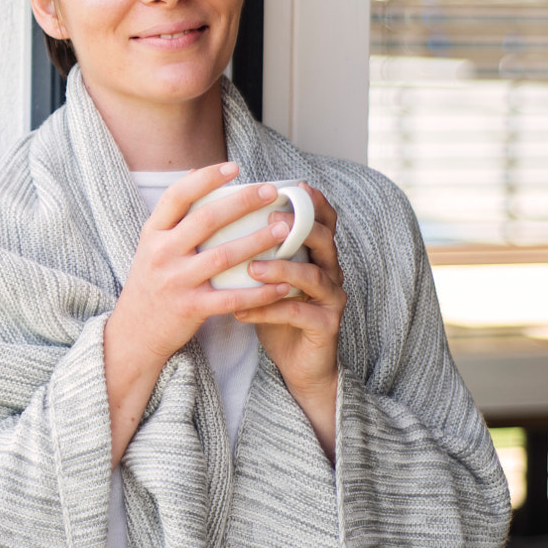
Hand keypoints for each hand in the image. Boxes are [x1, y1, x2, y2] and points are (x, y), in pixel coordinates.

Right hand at [104, 163, 297, 464]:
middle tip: (271, 192)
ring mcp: (176, 282)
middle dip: (241, 203)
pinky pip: (232, 298)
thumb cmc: (150, 284)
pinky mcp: (191, 309)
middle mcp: (161, 254)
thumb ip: (172, 218)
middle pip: (205, 220)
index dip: (206, 178)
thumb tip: (196, 173)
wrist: (133, 334)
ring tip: (284, 229)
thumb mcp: (151, 247)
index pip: (177, 196)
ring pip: (223, 256)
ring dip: (257, 240)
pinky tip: (283, 285)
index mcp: (153, 234)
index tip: (234, 167)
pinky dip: (260, 292)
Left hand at [233, 183, 345, 457]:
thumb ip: (254, 248)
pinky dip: (268, 310)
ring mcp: (332, 300)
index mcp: (317, 254)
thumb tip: (215, 214)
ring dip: (282, 269)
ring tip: (252, 268)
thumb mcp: (266, 276)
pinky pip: (298, 314)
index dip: (312, 201)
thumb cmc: (277, 311)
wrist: (298, 362)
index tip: (290, 185)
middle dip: (298, 228)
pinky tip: (241, 311)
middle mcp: (331, 272)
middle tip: (271, 220)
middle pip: (325, 241)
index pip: (323, 219)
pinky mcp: (326, 327)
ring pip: (314, 277)